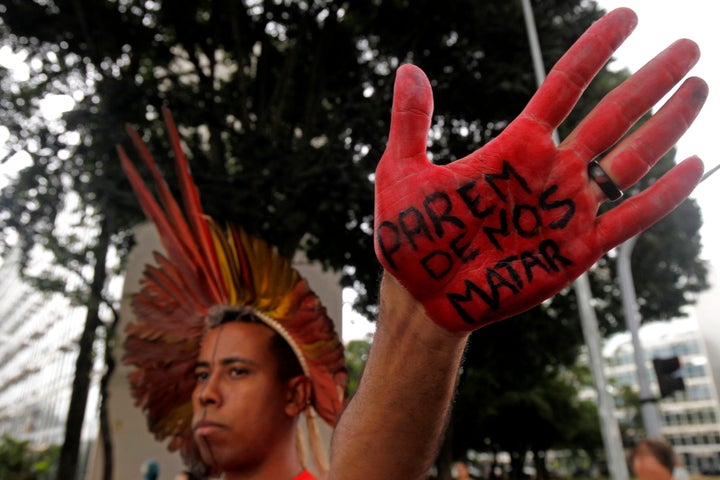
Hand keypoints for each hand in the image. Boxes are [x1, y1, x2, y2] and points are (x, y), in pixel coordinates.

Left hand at [373, 8, 706, 331]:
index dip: (594, 51)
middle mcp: (550, 171)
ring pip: (629, 160)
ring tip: (698, 89)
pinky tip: (693, 166)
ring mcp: (568, 209)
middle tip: (687, 47)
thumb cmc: (411, 237)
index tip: (626, 16)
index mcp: (514, 148)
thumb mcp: (401, 173)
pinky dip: (662, 196)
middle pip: (611, 116)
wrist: (425, 295)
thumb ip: (411, 122)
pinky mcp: (577, 250)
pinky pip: (629, 218)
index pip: (563, 87)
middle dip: (649, 82)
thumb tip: (409, 69)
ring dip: (666, 126)